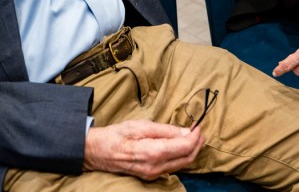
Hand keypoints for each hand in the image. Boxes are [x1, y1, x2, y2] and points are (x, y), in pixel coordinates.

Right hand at [83, 120, 203, 179]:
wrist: (98, 152)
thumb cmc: (117, 135)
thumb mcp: (142, 125)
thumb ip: (166, 130)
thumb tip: (186, 131)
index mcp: (154, 152)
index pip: (185, 146)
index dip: (195, 135)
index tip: (198, 124)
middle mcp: (156, 167)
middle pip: (187, 158)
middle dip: (197, 144)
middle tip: (200, 130)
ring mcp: (153, 173)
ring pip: (182, 164)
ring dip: (191, 150)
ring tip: (194, 136)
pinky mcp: (151, 175)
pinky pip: (173, 167)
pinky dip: (182, 156)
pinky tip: (182, 145)